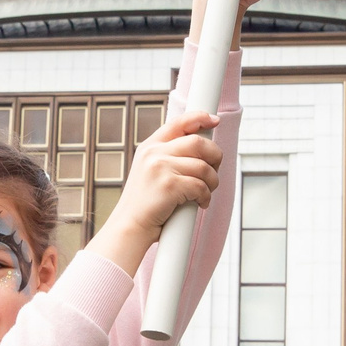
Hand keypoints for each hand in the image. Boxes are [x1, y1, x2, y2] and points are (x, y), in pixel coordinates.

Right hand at [113, 111, 222, 235]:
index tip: (214, 121)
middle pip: (198, 142)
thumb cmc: (145, 204)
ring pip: (203, 166)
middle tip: (214, 170)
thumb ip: (168, 157)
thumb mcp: (149, 172)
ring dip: (212, 181)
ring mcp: (160, 167)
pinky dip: (205, 197)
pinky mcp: (169, 185)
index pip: (178, 123)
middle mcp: (154, 153)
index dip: (199, 118)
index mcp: (149, 147)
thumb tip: (201, 149)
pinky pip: (201, 186)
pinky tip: (200, 203)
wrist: (130, 226)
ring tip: (206, 192)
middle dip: (215, 156)